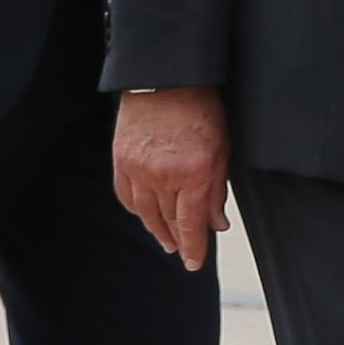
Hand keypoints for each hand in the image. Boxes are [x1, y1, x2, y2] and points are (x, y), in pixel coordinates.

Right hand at [114, 86, 231, 270]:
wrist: (165, 80)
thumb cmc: (202, 110)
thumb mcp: (223, 149)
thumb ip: (218, 190)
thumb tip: (217, 224)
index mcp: (193, 173)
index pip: (190, 223)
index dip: (194, 247)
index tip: (195, 264)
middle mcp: (163, 176)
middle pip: (167, 220)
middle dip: (177, 240)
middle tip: (184, 253)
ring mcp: (137, 169)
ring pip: (145, 212)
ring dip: (156, 230)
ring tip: (166, 242)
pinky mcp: (120, 160)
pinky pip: (126, 195)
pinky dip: (136, 209)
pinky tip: (145, 216)